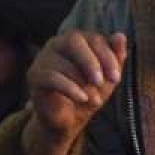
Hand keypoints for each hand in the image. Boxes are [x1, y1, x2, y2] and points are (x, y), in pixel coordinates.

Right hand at [27, 30, 126, 144]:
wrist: (70, 119)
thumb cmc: (90, 92)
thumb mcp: (108, 77)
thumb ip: (115, 57)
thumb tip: (121, 36)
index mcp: (77, 40)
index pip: (93, 38)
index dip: (107, 57)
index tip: (116, 78)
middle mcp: (57, 43)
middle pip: (73, 40)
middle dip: (91, 61)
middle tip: (101, 82)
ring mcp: (43, 58)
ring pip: (63, 62)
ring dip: (82, 83)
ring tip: (95, 100)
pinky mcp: (34, 75)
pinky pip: (51, 77)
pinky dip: (70, 89)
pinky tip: (82, 99)